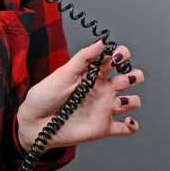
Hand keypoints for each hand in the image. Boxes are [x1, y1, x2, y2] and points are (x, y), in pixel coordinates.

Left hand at [16, 39, 143, 150]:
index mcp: (92, 74)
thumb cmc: (44, 95)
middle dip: (134, 76)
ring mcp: (104, 107)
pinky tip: (127, 120)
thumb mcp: (63, 73)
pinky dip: (133, 125)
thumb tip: (100, 42)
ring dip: (133, 100)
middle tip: (124, 78)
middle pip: (130, 78)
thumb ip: (83, 58)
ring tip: (120, 101)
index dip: (121, 55)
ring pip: (132, 101)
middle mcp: (101, 89)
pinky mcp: (104, 127)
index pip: (114, 59)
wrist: (35, 122)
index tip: (117, 57)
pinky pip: (127, 128)